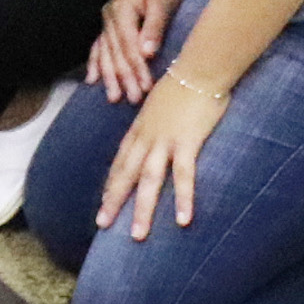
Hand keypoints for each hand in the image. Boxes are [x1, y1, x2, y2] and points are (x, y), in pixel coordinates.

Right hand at [88, 0, 184, 100]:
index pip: (128, 46)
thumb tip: (147, 53)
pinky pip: (99, 47)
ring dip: (109, 76)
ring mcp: (106, 21)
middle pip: (115, 53)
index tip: (145, 87)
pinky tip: (92, 80)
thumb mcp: (163, 5)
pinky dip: (95, 63)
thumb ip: (154, 29)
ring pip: (105, 53)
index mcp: (121, 11)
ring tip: (113, 97)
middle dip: (123, 78)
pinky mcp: (109, 25)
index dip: (136, 68)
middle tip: (132, 99)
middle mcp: (109, 17)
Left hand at [96, 67, 228, 239]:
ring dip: (143, 209)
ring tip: (137, 236)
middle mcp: (147, 137)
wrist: (200, 67)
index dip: (112, 182)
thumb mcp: (159, 103)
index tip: (104, 202)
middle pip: (126, 174)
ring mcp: (165, 141)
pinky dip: (183, 198)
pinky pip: (184, 176)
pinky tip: (182, 220)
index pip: (121, 160)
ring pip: (149, 180)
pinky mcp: (188, 142)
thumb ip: (154, 120)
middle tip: (103, 224)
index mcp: (140, 128)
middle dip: (114, 200)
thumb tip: (152, 132)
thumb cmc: (184, 82)